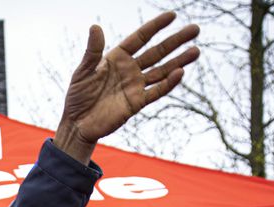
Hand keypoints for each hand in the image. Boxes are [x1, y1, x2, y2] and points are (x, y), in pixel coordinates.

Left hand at [55, 12, 199, 163]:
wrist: (77, 124)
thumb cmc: (77, 96)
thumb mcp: (83, 71)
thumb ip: (92, 51)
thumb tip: (95, 26)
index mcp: (117, 57)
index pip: (140, 38)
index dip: (156, 27)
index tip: (172, 15)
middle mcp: (130, 69)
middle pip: (157, 52)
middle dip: (175, 41)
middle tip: (195, 29)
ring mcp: (135, 86)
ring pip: (162, 70)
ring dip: (179, 61)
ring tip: (196, 50)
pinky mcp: (137, 102)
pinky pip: (156, 91)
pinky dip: (168, 83)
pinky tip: (180, 73)